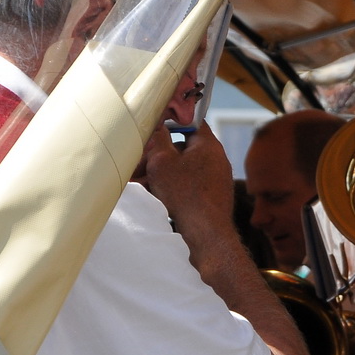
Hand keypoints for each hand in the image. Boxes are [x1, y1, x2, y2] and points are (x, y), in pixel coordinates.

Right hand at [140, 121, 233, 240]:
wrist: (206, 233)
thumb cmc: (185, 195)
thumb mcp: (162, 161)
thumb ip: (159, 139)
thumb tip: (159, 125)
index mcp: (209, 145)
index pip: (192, 122)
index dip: (172, 121)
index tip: (155, 126)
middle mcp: (216, 159)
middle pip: (182, 148)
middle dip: (157, 156)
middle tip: (138, 164)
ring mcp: (215, 178)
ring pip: (182, 168)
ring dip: (160, 173)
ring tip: (138, 182)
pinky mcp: (211, 195)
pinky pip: (187, 184)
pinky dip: (171, 186)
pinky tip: (152, 194)